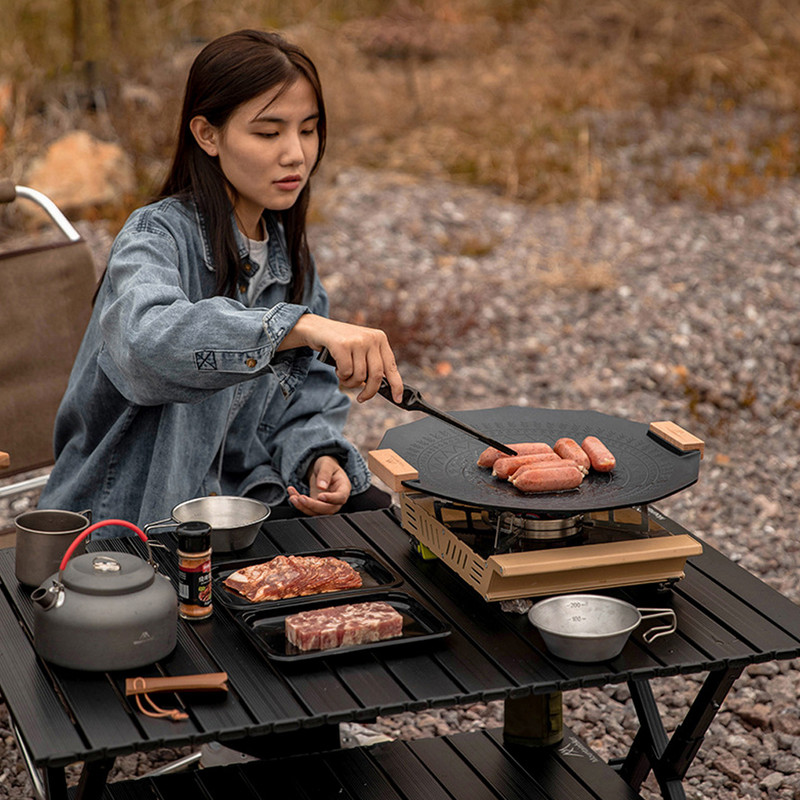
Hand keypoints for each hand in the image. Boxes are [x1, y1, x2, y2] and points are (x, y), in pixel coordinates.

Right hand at [278, 314, 402, 402]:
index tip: (398, 399)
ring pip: (359, 376)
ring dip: (350, 382)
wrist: (318, 329)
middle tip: (362, 398)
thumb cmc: (341, 344)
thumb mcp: (361, 350)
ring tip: (344, 374)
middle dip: (369, 391)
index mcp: (380, 339)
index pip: (392, 367)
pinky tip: (337, 367)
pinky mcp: (343, 344)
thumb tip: (382, 387)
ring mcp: (357, 340)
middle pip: (376, 375)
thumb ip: (372, 364)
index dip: (396, 385)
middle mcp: (371, 338)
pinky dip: (341, 375)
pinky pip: (346, 372)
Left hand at [287, 455, 351, 515]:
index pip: (341, 497)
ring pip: (317, 512)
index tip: (320, 496)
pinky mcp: (316, 505)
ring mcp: (326, 503)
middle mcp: (336, 499)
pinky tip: (292, 495)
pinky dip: (299, 504)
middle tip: (302, 498)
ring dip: (303, 507)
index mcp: (343, 488)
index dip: (331, 499)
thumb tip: (322, 486)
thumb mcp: (327, 464)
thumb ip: (325, 474)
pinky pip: (308, 508)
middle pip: (328, 509)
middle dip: (313, 506)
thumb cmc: (328, 465)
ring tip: (293, 497)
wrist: (322, 469)